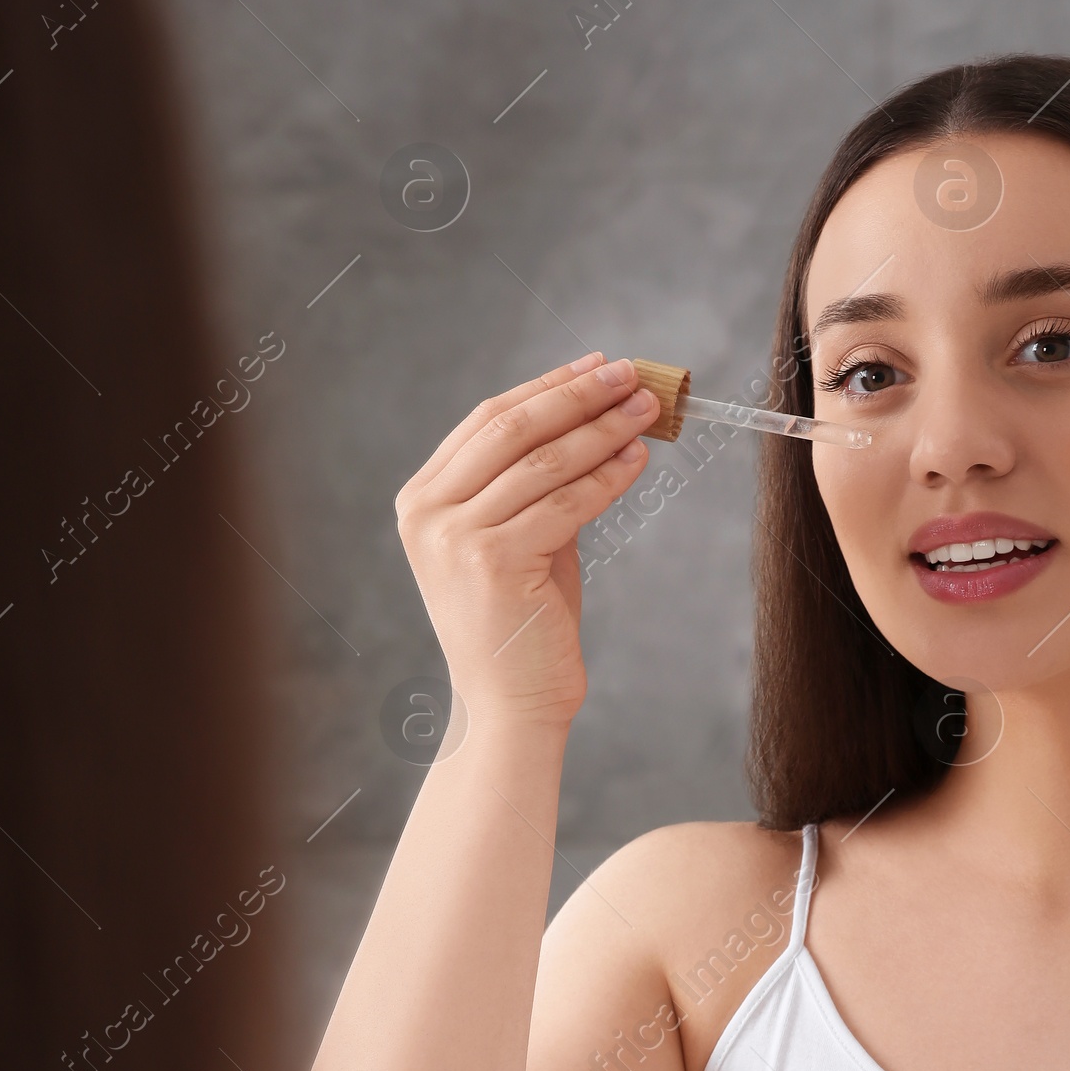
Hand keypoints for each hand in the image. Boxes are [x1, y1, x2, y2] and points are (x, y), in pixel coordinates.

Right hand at [393, 352, 657, 729]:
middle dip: (579, 396)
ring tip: (648, 412)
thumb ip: (536, 484)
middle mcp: (427, 513)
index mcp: (421, 500)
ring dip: (603, 430)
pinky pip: (564, 503)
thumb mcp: (520, 539)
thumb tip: (597, 418)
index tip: (597, 365)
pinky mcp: (492, 561)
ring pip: (544, 462)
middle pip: (512, 429)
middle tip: (632, 376)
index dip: (547, 387)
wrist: (511, 705)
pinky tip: (637, 459)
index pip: (488, 421)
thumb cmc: (522, 624)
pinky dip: (606, 476)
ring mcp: (454, 537)